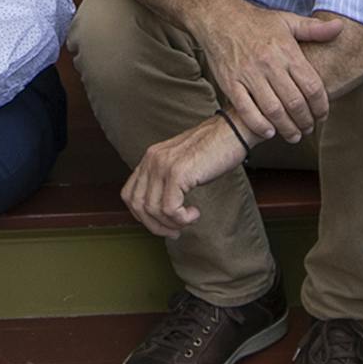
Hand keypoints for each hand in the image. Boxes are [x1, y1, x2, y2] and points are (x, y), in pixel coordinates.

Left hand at [122, 114, 248, 236]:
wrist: (233, 131)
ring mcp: (163, 165)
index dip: (142, 216)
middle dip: (155, 226)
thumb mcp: (182, 164)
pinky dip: (182, 219)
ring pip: (153, 210)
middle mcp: (152, 160)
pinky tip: (195, 213)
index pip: (129, 195)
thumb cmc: (214, 150)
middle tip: (175, 232)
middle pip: (137, 205)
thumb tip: (161, 212)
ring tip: (188, 220)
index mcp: (150, 157)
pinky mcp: (177, 173)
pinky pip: (170, 209)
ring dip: (171, 224)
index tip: (161, 224)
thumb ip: (167, 180)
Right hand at [204, 5, 340, 142]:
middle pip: (295, 102)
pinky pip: (246, 110)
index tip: (323, 115)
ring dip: (287, 128)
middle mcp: (269, 64)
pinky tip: (269, 132)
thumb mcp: (287, 21)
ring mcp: (248, 75)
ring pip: (273, 110)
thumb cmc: (256, 22)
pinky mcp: (231, 83)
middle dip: (306, 121)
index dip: (321, 106)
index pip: (312, 86)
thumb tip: (340, 27)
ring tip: (293, 135)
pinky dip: (259, 125)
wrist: (219, 18)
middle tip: (309, 129)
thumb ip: (314, 29)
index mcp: (286, 51)